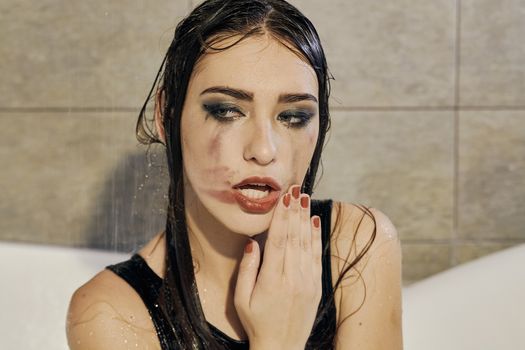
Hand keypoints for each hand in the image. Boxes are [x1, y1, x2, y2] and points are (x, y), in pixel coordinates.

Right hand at [234, 185, 322, 349]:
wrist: (282, 348)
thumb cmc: (256, 323)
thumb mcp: (241, 300)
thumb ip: (246, 269)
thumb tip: (252, 242)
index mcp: (272, 279)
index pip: (278, 239)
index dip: (282, 216)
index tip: (283, 197)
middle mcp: (292, 277)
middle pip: (294, 236)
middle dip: (294, 210)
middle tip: (295, 188)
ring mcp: (307, 281)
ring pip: (307, 242)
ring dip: (305, 218)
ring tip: (305, 197)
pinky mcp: (316, 286)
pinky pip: (316, 256)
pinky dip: (315, 237)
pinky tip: (314, 221)